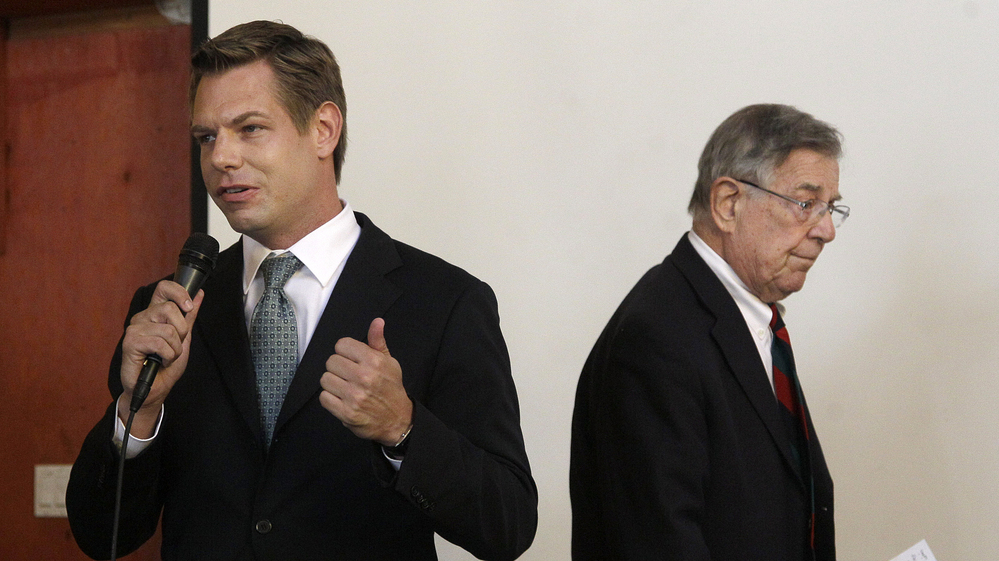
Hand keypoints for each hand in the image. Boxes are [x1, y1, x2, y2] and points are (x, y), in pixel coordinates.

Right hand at [118, 280, 203, 435]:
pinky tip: (160, 361)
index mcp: (155, 313)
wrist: (155, 389)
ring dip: (175, 349)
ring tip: (166, 357)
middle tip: (174, 345)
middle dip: (181, 332)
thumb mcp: (184, 338)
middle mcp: (142, 317)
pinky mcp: (130, 342)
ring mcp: (134, 329)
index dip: (179, 292)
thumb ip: (189, 316)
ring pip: (168, 329)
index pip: (163, 288)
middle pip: (170, 308)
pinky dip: (167, 355)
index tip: (188, 307)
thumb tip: (198, 293)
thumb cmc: (166, 365)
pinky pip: (159, 342)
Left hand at [320, 318, 413, 445]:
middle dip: (338, 368)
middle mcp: (364, 377)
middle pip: (331, 361)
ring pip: (325, 379)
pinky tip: (342, 399)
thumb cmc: (391, 388)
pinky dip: (330, 399)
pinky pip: (324, 398)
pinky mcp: (346, 413)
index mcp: (374, 361)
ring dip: (333, 384)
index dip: (345, 352)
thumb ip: (378, 341)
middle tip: (349, 376)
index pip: (341, 345)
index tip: (352, 360)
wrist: (397, 419)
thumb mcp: (389, 362)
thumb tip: (377, 321)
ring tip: (345, 388)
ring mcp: (354, 396)